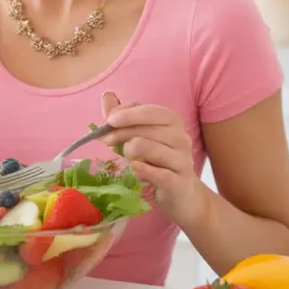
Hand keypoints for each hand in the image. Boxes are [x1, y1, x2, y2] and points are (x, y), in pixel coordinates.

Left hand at [100, 91, 207, 226]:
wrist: (180, 192)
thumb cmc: (156, 159)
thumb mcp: (139, 134)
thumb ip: (122, 116)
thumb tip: (107, 96)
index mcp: (172, 121)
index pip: (148, 111)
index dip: (126, 114)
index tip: (109, 121)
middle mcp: (181, 137)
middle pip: (143, 130)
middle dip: (120, 134)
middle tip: (106, 141)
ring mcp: (182, 160)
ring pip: (146, 148)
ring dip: (129, 153)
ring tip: (129, 159)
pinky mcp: (180, 182)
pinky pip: (157, 173)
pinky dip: (143, 170)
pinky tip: (136, 168)